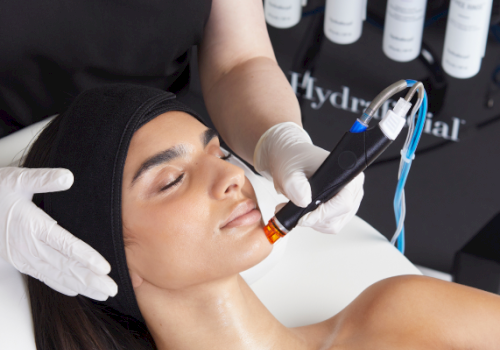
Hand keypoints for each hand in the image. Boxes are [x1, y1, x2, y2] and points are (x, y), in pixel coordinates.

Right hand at [0, 167, 116, 299]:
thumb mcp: (17, 179)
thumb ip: (43, 179)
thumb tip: (68, 177)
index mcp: (32, 226)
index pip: (65, 245)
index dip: (86, 257)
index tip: (104, 268)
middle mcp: (28, 246)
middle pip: (65, 266)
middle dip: (90, 279)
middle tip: (112, 289)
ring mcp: (23, 256)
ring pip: (56, 275)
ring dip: (80, 286)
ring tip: (102, 294)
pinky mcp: (19, 261)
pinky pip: (43, 276)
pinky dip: (61, 285)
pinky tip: (75, 291)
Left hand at [254, 122, 363, 233]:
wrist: (292, 163)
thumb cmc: (295, 161)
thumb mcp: (290, 171)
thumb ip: (295, 185)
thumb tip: (305, 201)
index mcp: (346, 174)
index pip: (343, 203)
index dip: (323, 213)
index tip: (303, 216)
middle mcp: (352, 188)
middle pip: (338, 217)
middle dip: (313, 218)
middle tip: (293, 210)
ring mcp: (348, 201)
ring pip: (333, 225)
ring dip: (312, 222)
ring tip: (296, 209)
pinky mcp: (340, 211)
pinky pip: (329, 226)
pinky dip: (314, 223)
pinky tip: (305, 212)